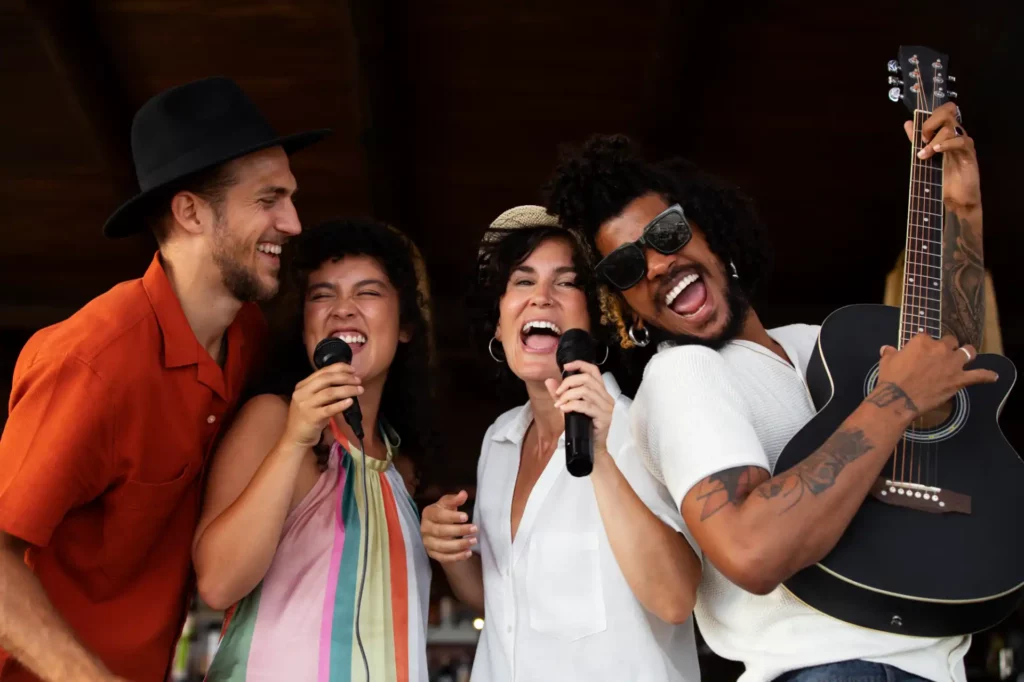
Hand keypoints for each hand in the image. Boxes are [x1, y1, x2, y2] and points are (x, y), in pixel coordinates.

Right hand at [282, 364, 362, 447]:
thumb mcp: (312, 400)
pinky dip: (341, 404)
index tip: (353, 370)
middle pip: (326, 379)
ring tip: (360, 390)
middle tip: (358, 381)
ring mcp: (306, 405)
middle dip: (345, 378)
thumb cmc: (307, 418)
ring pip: (330, 393)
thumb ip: (323, 390)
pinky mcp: (312, 418)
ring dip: (347, 390)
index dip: (339, 368)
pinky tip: (351, 402)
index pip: (322, 372)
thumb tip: (346, 380)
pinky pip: (329, 409)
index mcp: (302, 386)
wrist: (295, 438)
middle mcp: (302, 393)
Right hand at [421, 490, 476, 562]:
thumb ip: (455, 500)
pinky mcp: (432, 554)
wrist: (437, 527)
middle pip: (440, 531)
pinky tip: (468, 553)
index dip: (452, 516)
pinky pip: (444, 558)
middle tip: (474, 529)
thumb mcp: (448, 504)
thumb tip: (463, 494)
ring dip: (459, 545)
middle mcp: (425, 529)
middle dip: (459, 530)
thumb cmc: (444, 513)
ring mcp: (427, 543)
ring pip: (442, 546)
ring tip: (473, 541)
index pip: (438, 516)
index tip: (466, 516)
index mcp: (428, 514)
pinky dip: (457, 557)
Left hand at [545, 361, 613, 456]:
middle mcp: (606, 397)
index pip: (594, 371)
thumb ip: (560, 394)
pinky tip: (564, 409)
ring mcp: (606, 408)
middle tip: (558, 393)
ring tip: (559, 403)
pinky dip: (572, 405)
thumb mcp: (568, 408)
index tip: (565, 367)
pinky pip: (586, 406)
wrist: (592, 449)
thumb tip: (549, 381)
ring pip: (586, 391)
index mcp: (600, 392)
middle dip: (568, 383)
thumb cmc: (582, 428)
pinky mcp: (604, 418)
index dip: (580, 365)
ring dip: (568, 395)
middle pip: (587, 379)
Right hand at [877, 333, 997, 417]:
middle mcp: (940, 348)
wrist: (899, 398)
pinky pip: (979, 376)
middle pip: (950, 341)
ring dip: (967, 353)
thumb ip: (890, 353)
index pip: (927, 336)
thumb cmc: (891, 379)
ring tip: (966, 356)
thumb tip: (886, 348)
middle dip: (947, 346)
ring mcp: (952, 363)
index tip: (922, 350)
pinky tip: (993, 376)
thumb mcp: (886, 361)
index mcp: (922, 341)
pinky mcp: (959, 379)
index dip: (925, 344)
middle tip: (942, 356)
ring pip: (968, 352)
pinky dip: (987, 376)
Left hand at [907, 102, 979, 211]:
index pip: (943, 110)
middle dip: (930, 123)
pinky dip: (947, 144)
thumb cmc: (941, 177)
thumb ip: (917, 140)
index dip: (930, 116)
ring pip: (951, 128)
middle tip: (922, 140)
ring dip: (933, 141)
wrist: (956, 199)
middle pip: (947, 112)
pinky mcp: (969, 154)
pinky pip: (961, 141)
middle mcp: (955, 134)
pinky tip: (937, 151)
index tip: (918, 133)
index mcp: (945, 133)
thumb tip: (907, 123)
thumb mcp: (926, 156)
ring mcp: (963, 143)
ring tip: (924, 156)